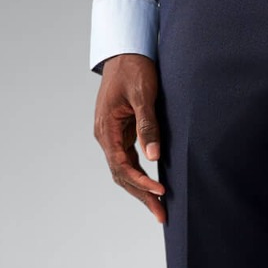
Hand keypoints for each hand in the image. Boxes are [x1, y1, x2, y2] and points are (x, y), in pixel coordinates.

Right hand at [92, 53, 166, 223]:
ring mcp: (112, 136)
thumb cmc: (134, 69)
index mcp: (106, 128)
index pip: (121, 165)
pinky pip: (129, 161)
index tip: (160, 192)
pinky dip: (141, 177)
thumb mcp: (144, 95)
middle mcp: (106, 136)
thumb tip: (153, 156)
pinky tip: (155, 188)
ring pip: (125, 171)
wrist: (126, 51)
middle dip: (141, 196)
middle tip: (162, 216)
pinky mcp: (121, 134)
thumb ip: (148, 126)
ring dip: (141, 190)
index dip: (141, 182)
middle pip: (121, 175)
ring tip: (160, 209)